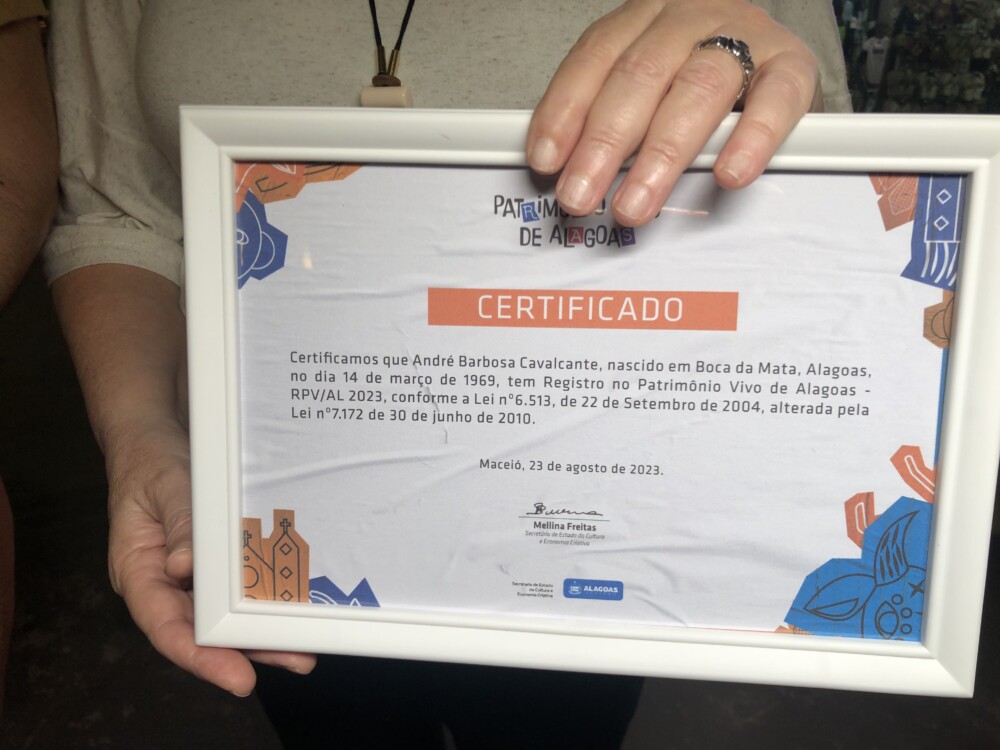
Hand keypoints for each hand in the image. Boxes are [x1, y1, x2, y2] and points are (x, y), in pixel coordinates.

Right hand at [106, 418, 316, 695]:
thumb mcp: (164, 486)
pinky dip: (264, 603)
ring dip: (263, 635)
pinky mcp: (215, 566)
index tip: (238, 677)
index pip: (166, 627)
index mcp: (138, 572)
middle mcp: (165, 585)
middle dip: (247, 652)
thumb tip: (184, 568)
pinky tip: (295, 613)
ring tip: (306, 651)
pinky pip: (238, 592)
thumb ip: (178, 523)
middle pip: (203, 632)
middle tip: (297, 661)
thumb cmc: (152, 462)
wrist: (154, 439)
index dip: (201, 656)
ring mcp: (191, 579)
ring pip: (225, 618)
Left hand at [527, 0, 821, 225]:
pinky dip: (751, 138)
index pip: (595, 57)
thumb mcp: (649, 89)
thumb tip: (566, 174)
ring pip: (698, 87)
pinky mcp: (793, 65)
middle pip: (640, 74)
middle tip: (581, 195)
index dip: (565, 109)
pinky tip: (728, 174)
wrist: (778, 60)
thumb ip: (610, 118)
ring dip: (660, 153)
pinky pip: (775, 98)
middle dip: (604, 142)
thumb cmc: (700, 83)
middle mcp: (691, 18)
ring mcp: (745, 36)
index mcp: (644, 19)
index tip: (546, 161)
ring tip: (636, 203)